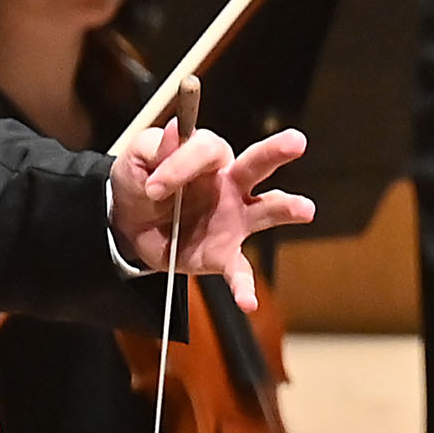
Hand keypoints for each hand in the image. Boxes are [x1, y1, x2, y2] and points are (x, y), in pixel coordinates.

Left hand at [108, 117, 316, 298]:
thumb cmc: (142, 182)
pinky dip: (244, 287)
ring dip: (286, 208)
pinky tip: (249, 301)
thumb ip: (157, 146)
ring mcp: (234, 220)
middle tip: (296, 141)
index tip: (153, 186)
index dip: (180, 165)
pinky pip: (239, 270)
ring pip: (266, 210)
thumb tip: (175, 130)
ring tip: (305, 209)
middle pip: (256, 164)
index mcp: (209, 156)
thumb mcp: (139, 157)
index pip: (208, 150)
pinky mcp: (224, 254)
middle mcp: (231, 184)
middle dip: (276, 152)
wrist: (129, 224)